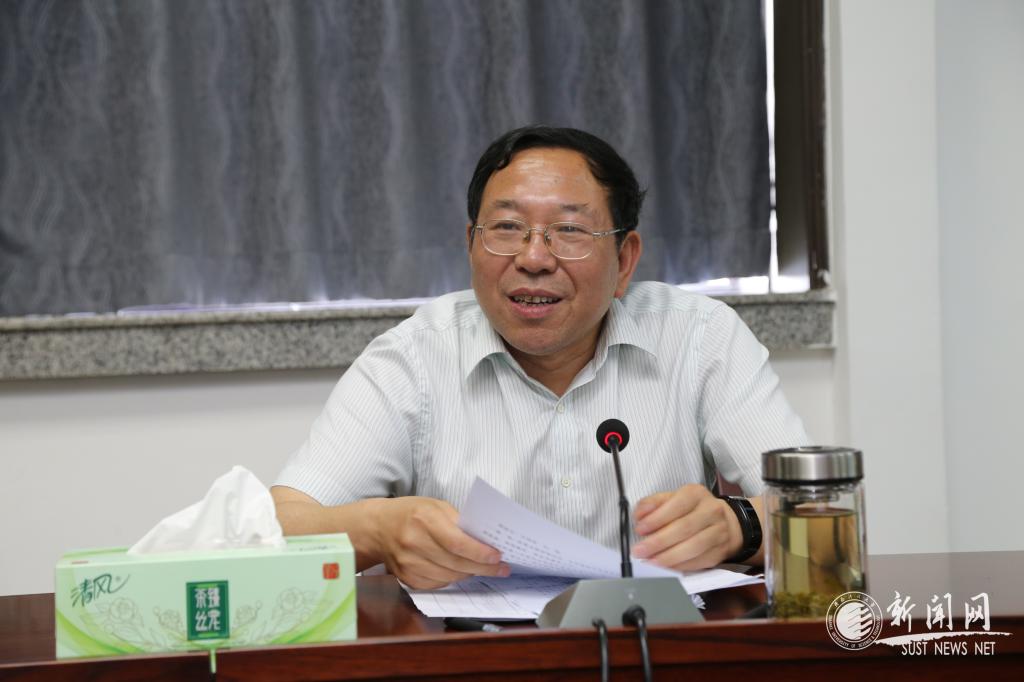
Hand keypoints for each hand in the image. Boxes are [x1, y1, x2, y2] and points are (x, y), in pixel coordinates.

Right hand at [371, 497, 510, 588]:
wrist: (378, 527)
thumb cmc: (412, 513)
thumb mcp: (436, 506)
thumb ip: (459, 522)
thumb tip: (485, 540)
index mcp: (423, 519)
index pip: (457, 543)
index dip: (480, 553)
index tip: (498, 556)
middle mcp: (414, 543)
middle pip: (456, 563)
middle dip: (483, 567)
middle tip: (501, 568)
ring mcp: (408, 563)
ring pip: (449, 577)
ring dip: (470, 574)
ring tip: (483, 569)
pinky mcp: (406, 578)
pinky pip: (437, 584)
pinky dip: (452, 579)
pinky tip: (461, 572)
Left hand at [630, 484, 742, 570]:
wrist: (726, 523)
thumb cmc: (692, 510)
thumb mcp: (673, 498)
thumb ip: (653, 504)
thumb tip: (639, 514)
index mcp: (696, 494)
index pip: (677, 505)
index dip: (657, 518)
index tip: (640, 529)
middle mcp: (711, 511)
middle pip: (684, 528)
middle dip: (659, 541)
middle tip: (640, 550)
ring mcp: (718, 532)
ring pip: (693, 547)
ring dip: (668, 557)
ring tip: (650, 561)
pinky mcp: (720, 552)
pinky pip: (699, 561)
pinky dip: (680, 566)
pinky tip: (665, 567)